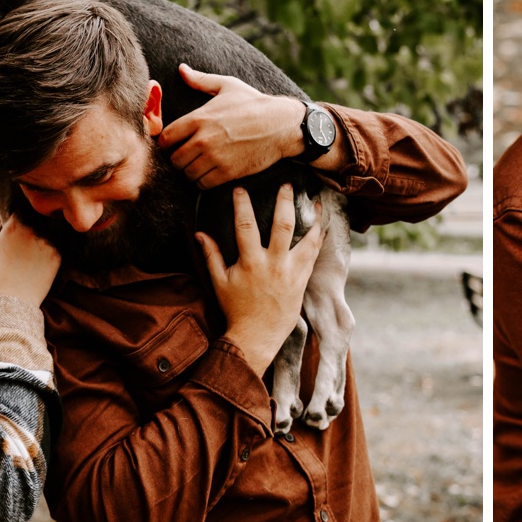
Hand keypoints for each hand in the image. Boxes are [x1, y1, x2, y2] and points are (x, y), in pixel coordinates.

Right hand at [0, 210, 61, 305]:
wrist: (14, 301)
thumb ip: (4, 235)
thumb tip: (11, 225)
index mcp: (14, 228)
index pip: (22, 212)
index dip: (23, 216)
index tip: (24, 220)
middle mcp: (32, 231)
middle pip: (38, 220)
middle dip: (37, 223)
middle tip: (34, 232)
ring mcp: (46, 242)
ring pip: (49, 232)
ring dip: (46, 236)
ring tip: (38, 250)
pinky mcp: (57, 255)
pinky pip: (57, 246)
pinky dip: (52, 250)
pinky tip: (44, 260)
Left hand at [157, 65, 306, 188]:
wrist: (282, 125)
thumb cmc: (255, 103)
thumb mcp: (228, 86)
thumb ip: (201, 80)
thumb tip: (182, 69)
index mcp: (199, 118)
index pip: (166, 138)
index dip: (167, 142)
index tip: (175, 143)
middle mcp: (204, 139)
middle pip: (174, 159)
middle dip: (178, 159)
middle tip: (187, 156)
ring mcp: (216, 158)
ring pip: (187, 173)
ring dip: (190, 171)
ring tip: (198, 165)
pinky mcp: (228, 172)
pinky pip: (202, 184)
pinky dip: (202, 181)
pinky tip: (209, 173)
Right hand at [197, 184, 324, 369]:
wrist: (257, 336)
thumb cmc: (236, 309)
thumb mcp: (219, 282)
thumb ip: (211, 255)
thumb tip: (200, 233)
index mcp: (250, 262)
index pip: (245, 225)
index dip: (242, 205)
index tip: (240, 189)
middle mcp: (273, 264)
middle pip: (282, 226)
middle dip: (284, 202)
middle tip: (286, 186)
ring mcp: (291, 272)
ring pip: (306, 240)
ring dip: (312, 219)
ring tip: (316, 203)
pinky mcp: (302, 280)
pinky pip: (314, 256)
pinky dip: (319, 240)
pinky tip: (321, 227)